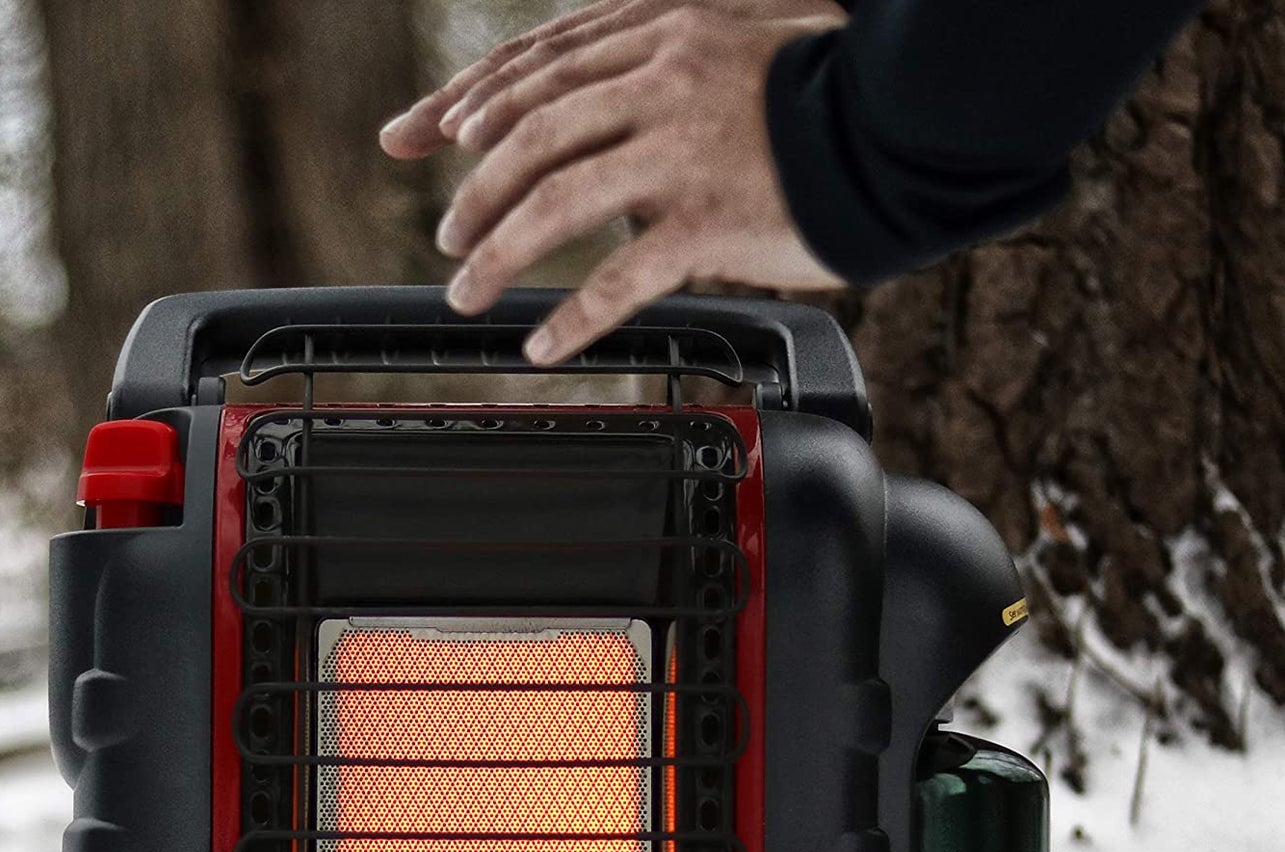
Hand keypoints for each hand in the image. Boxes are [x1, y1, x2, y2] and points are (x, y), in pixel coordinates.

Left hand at [380, 4, 847, 363]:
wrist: (900, 131)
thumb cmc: (821, 102)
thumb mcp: (730, 56)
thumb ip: (657, 83)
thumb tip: (600, 130)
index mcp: (660, 34)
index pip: (539, 65)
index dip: (468, 100)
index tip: (422, 135)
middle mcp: (662, 81)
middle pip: (532, 132)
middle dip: (475, 190)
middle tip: (448, 236)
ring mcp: (682, 150)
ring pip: (557, 200)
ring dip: (499, 252)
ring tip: (469, 291)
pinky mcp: (709, 219)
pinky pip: (620, 277)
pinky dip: (573, 317)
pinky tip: (545, 345)